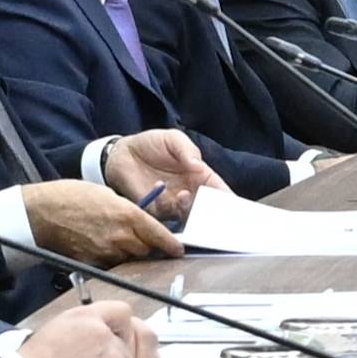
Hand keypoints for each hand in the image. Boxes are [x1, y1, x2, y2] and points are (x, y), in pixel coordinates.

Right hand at [14, 177, 180, 262]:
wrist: (44, 211)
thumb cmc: (73, 196)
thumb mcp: (108, 195)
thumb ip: (128, 210)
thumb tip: (139, 221)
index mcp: (128, 215)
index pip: (159, 235)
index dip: (171, 244)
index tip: (178, 249)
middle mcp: (120, 236)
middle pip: (146, 250)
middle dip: (148, 247)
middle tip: (144, 241)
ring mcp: (107, 251)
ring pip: (130, 258)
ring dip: (130, 253)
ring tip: (118, 241)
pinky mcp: (93, 262)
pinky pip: (111, 264)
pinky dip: (112, 259)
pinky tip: (104, 248)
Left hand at [91, 129, 217, 219]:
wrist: (121, 153)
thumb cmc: (151, 144)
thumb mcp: (172, 139)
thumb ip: (186, 150)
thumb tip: (197, 165)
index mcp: (200, 177)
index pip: (219, 193)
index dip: (228, 202)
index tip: (235, 209)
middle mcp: (190, 194)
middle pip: (207, 211)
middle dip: (212, 214)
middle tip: (211, 211)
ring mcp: (173, 204)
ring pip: (187, 217)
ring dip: (188, 210)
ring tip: (183, 195)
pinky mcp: (154, 211)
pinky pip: (163, 215)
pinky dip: (164, 206)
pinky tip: (158, 188)